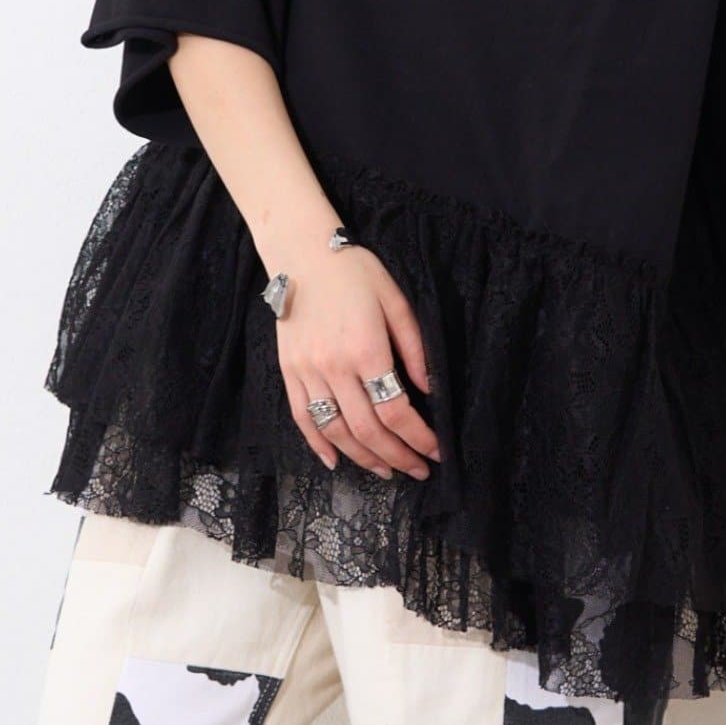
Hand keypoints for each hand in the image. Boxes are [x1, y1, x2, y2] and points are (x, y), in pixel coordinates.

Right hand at [275, 243, 441, 481]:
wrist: (303, 253)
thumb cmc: (356, 272)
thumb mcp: (396, 301)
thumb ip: (414, 348)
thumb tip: (429, 389)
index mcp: (366, 349)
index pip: (395, 410)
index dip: (419, 437)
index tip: (437, 451)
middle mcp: (334, 367)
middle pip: (367, 429)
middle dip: (397, 456)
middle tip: (418, 470)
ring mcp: (307, 372)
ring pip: (335, 431)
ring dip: (363, 458)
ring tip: (387, 470)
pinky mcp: (288, 372)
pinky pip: (302, 418)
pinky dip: (318, 445)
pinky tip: (336, 462)